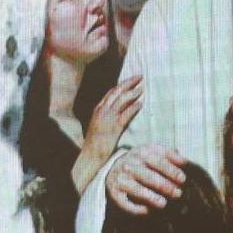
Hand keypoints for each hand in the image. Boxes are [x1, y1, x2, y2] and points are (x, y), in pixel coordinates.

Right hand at [75, 75, 142, 189]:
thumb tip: (121, 110)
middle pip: (117, 91)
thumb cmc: (95, 143)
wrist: (90, 156)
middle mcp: (101, 111)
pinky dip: (134, 107)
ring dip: (133, 92)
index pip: (111, 92)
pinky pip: (126, 113)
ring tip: (142, 88)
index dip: (122, 84)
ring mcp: (107, 118)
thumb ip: (108, 116)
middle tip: (140, 77)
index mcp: (97, 109)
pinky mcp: (114, 127)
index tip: (132, 80)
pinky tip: (141, 103)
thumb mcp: (99, 125)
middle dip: (129, 82)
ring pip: (121, 99)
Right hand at [105, 145, 188, 214]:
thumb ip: (169, 155)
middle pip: (149, 176)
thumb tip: (184, 162)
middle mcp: (129, 165)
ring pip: (136, 189)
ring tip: (163, 204)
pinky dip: (135, 208)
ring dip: (150, 197)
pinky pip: (124, 203)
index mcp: (141, 152)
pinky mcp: (114, 193)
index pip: (158, 161)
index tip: (183, 179)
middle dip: (164, 185)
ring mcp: (120, 179)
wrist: (115, 167)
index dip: (171, 170)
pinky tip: (147, 211)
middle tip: (178, 194)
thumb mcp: (153, 152)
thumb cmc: (142, 161)